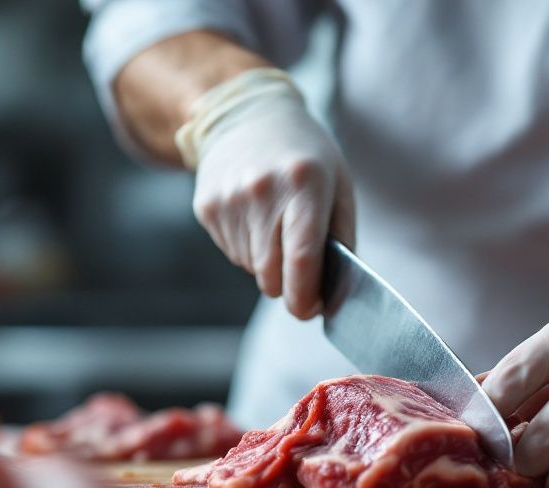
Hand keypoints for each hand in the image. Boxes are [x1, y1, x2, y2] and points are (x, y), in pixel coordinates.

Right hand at [177, 68, 354, 318]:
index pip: (302, 259)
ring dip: (268, 264)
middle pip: (272, 275)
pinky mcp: (207, 206)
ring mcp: (229, 199)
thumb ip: (341, 240)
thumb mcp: (339, 187)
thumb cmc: (306, 157)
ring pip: (252, 268)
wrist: (248, 116)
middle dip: (289, 285)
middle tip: (302, 272)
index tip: (312, 310)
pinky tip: (255, 218)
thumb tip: (331, 295)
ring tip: (277, 226)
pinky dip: (248, 249)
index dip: (306, 297)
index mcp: (305, 183)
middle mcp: (263, 191)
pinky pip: (232, 253)